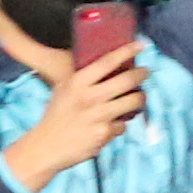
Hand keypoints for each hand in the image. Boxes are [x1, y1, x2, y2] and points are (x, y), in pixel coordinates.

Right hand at [0, 45, 144, 188]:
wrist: (47, 147)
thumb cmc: (56, 116)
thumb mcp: (64, 89)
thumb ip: (82, 78)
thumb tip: (106, 66)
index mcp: (77, 82)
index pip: (107, 61)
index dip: (127, 51)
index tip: (141, 45)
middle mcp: (90, 97)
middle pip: (126, 80)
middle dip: (141, 74)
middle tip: (146, 71)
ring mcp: (99, 116)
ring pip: (133, 102)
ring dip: (140, 98)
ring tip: (139, 97)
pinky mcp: (104, 134)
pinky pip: (123, 124)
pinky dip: (120, 124)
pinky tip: (113, 124)